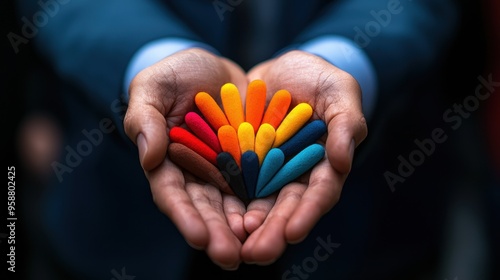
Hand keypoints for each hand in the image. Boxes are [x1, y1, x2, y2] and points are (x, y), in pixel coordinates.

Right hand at [123, 48, 248, 269]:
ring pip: (234, 205)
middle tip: (230, 258)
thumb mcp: (153, 88)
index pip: (172, 194)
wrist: (215, 69)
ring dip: (244, 228)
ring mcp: (226, 171)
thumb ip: (145, 120)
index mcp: (168, 162)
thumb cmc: (175, 74)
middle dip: (217, 234)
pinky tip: (278, 220)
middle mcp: (197, 174)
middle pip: (205, 209)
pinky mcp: (252, 163)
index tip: (198, 237)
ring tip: (258, 249)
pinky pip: (261, 184)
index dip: (184, 216)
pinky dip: (267, 202)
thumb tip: (149, 157)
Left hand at [240, 50, 367, 263]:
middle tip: (257, 254)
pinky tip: (215, 217)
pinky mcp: (243, 162)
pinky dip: (226, 200)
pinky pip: (233, 182)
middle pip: (285, 208)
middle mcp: (294, 175)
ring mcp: (267, 171)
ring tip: (233, 246)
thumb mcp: (340, 92)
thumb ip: (347, 124)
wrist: (282, 70)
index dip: (307, 213)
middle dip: (272, 232)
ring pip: (257, 204)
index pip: (318, 194)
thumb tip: (342, 162)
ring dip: (246, 226)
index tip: (293, 233)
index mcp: (323, 165)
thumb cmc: (320, 78)